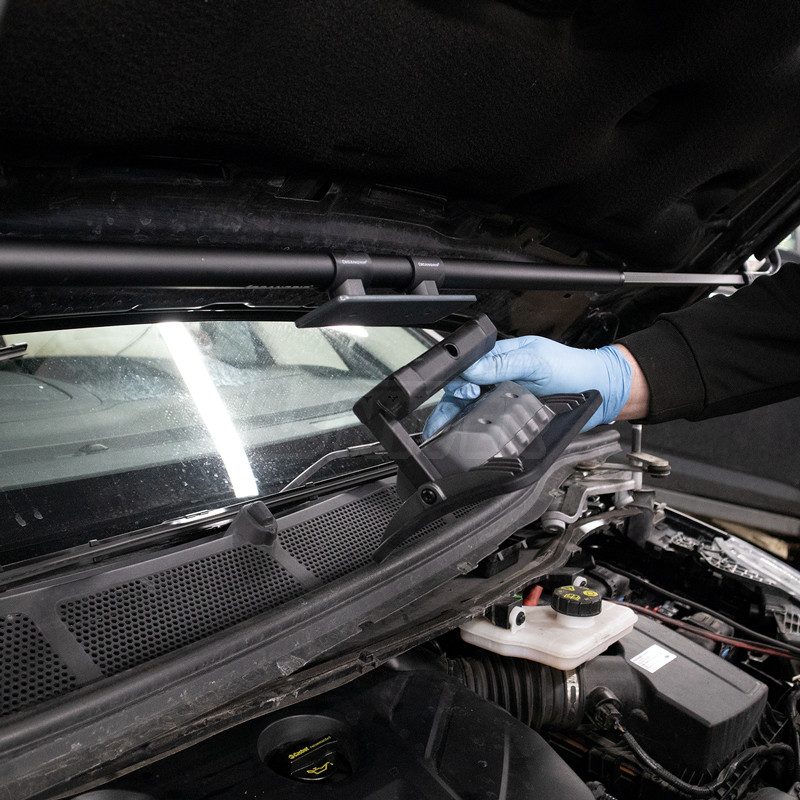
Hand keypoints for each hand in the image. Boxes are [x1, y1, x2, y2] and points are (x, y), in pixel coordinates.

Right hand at [423, 336, 633, 437]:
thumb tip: (471, 368)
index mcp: (499, 358)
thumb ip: (503, 364)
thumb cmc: (573, 370)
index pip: (466, 368)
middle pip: (461, 394)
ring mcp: (504, 401)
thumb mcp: (537, 361)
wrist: (600, 392)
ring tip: (443, 434)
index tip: (466, 391)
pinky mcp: (511, 420)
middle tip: (448, 419)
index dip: (458, 381)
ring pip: (468, 413)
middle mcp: (497, 380)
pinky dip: (473, 435)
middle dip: (449, 407)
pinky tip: (463, 441)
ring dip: (455, 422)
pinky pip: (486, 428)